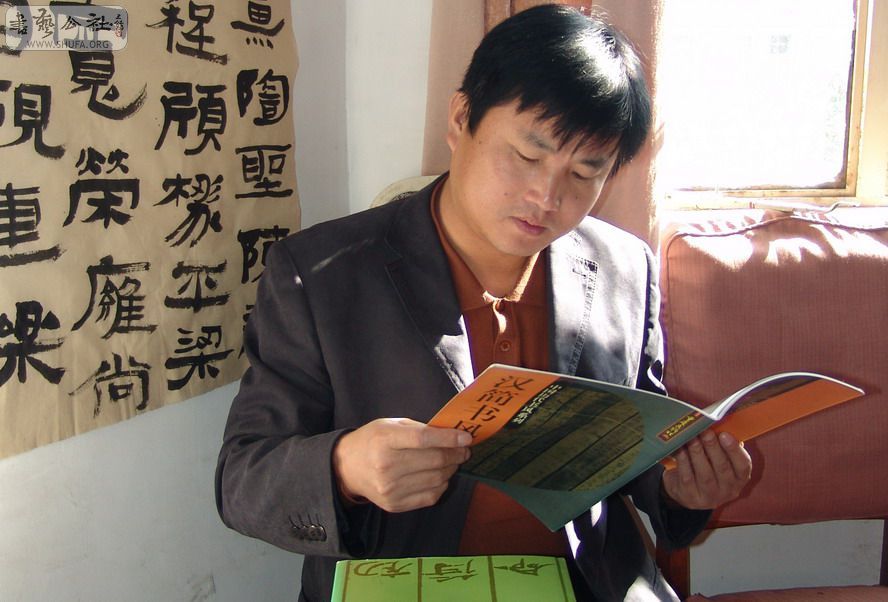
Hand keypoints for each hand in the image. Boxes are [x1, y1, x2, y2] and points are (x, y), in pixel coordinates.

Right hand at [332, 418, 472, 512]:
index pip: (424, 439)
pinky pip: (430, 496)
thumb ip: (419, 429)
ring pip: (436, 480)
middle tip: (464, 449)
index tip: (466, 437)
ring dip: (451, 470)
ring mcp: (390, 489)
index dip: (449, 438)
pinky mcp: (395, 504)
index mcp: (385, 440)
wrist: (347, 468)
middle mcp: (387, 466)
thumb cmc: (372, 441)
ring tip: (453, 461)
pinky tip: (440, 476)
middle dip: (456, 454)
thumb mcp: (390, 425)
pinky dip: (442, 485)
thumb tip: (452, 435)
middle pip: (434, 461)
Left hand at [661, 430, 751, 509]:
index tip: (725, 435)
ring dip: (698, 453)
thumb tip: (719, 423)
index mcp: (739, 478)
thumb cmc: (706, 467)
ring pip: (704, 474)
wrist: (685, 491)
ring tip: (692, 438)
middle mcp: (727, 490)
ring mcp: (709, 497)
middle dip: (713, 448)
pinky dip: (683, 462)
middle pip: (723, 468)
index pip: (743, 466)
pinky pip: (687, 477)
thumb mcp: (719, 459)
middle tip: (706, 432)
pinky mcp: (690, 497)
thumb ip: (723, 445)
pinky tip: (680, 449)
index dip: (735, 450)